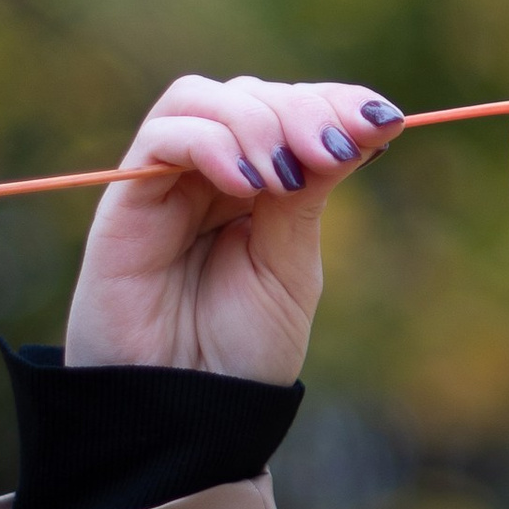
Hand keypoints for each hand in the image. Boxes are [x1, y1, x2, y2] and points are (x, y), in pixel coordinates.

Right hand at [62, 77, 405, 385]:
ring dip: (256, 122)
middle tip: (332, 153)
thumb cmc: (239, 351)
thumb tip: (358, 123)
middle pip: (252, 94)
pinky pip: (160, 137)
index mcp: (261, 186)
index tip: (384, 120)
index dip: (337, 102)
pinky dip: (209, 143)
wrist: (186, 415)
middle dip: (304, 111)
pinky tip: (246, 185)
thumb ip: (309, 194)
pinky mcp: (125, 203)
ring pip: (202, 99)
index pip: (293, 108)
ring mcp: (166, 184)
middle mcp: (212, 174)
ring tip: (285, 176)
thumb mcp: (292, 265)